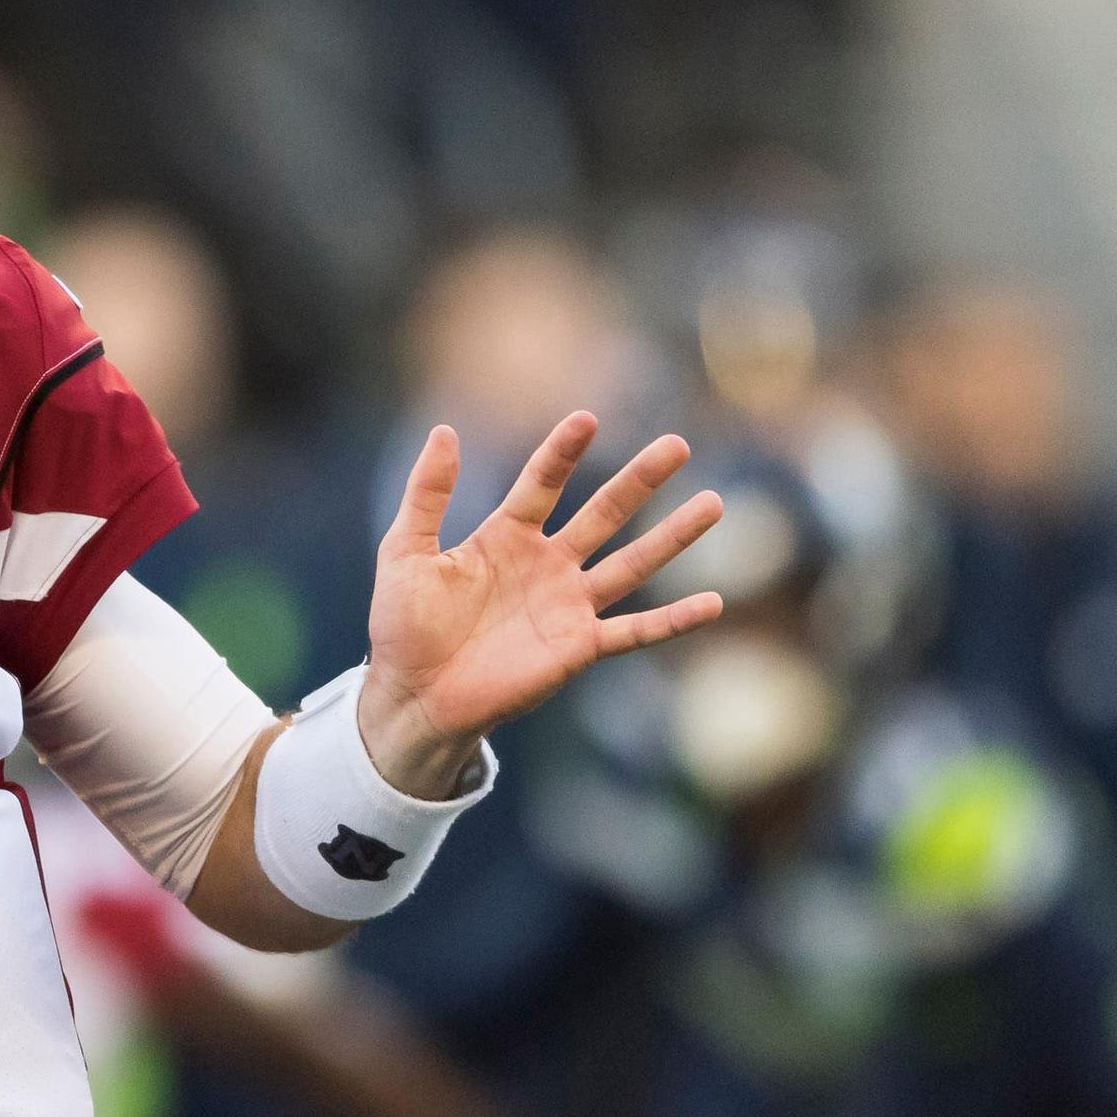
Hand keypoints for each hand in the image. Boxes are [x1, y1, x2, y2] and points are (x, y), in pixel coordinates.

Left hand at [358, 415, 722, 794]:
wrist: (413, 697)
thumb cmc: (402, 627)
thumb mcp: (405, 551)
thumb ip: (426, 494)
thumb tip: (443, 431)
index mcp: (506, 538)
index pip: (543, 483)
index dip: (563, 452)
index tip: (587, 418)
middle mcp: (547, 565)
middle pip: (603, 513)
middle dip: (640, 480)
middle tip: (678, 445)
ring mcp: (568, 606)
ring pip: (632, 563)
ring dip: (673, 536)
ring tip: (713, 503)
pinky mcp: (578, 648)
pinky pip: (635, 632)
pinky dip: (674, 620)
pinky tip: (714, 604)